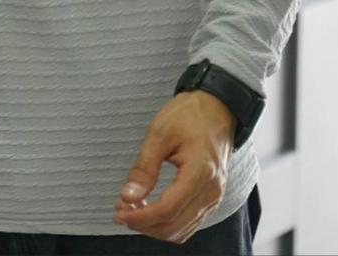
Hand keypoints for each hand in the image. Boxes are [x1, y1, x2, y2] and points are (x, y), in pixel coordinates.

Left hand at [111, 90, 235, 243]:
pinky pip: (190, 221)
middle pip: (175, 226)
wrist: (217, 106)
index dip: (141, 216)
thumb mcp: (160, 132)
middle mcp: (211, 191)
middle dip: (144, 224)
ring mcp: (214, 196)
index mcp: (200, 172)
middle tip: (121, 211)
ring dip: (155, 226)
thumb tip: (128, 197)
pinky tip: (150, 209)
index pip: (168, 209)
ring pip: (182, 230)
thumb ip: (144, 167)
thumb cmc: (190, 114)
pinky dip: (168, 222)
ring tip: (132, 210)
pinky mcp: (212, 197)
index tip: (120, 212)